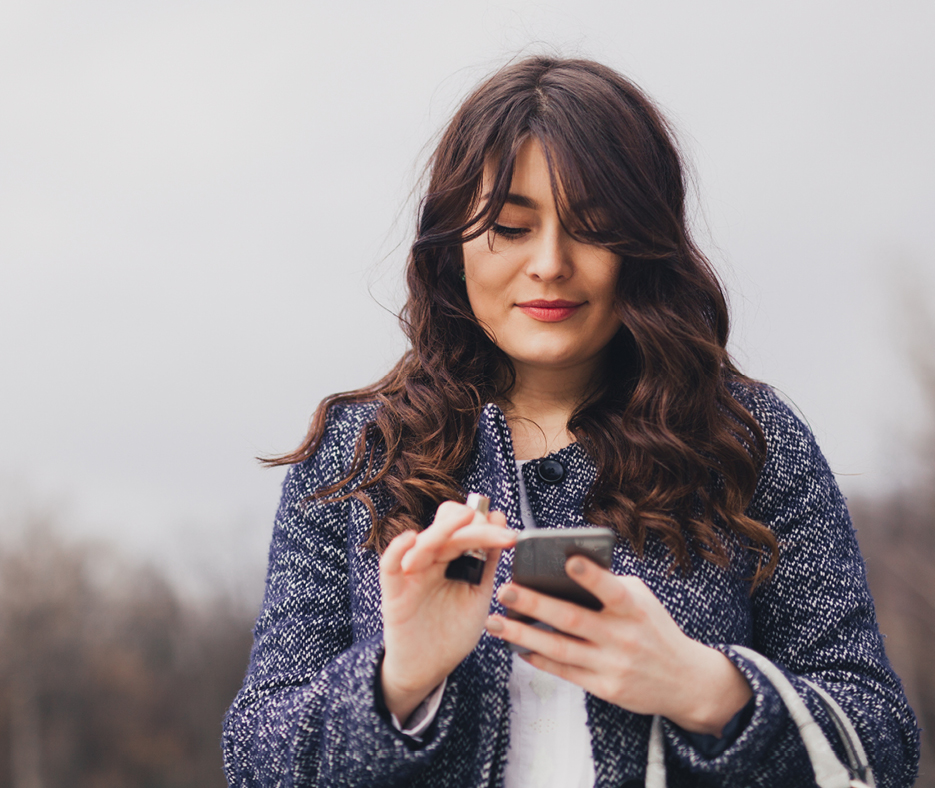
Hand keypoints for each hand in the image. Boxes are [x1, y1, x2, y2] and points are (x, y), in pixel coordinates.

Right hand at [380, 501, 515, 722]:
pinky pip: (389, 566)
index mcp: (451, 559)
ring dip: (444, 529)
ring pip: (422, 542)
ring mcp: (411, 575)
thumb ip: (487, 560)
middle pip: (447, 532)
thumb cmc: (453, 630)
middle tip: (499, 529)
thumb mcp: (478, 593)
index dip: (486, 526)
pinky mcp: (394, 594)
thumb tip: (498, 519)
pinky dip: (397, 549)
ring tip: (467, 518)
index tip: (509, 534)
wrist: (430, 667)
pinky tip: (411, 539)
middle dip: (474, 526)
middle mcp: (430, 561)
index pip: (464, 530)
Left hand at [485, 556, 751, 735]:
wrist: (685, 680)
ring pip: (559, 649)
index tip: (569, 559)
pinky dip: (538, 658)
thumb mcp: (641, 600)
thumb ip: (609, 585)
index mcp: (634, 609)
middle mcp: (623, 637)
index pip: (611, 589)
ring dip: (522, 635)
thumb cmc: (653, 628)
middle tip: (505, 590)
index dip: (591, 576)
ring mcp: (612, 665)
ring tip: (495, 622)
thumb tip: (563, 568)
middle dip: (535, 604)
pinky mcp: (605, 688)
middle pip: (572, 620)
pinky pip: (564, 671)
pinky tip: (517, 646)